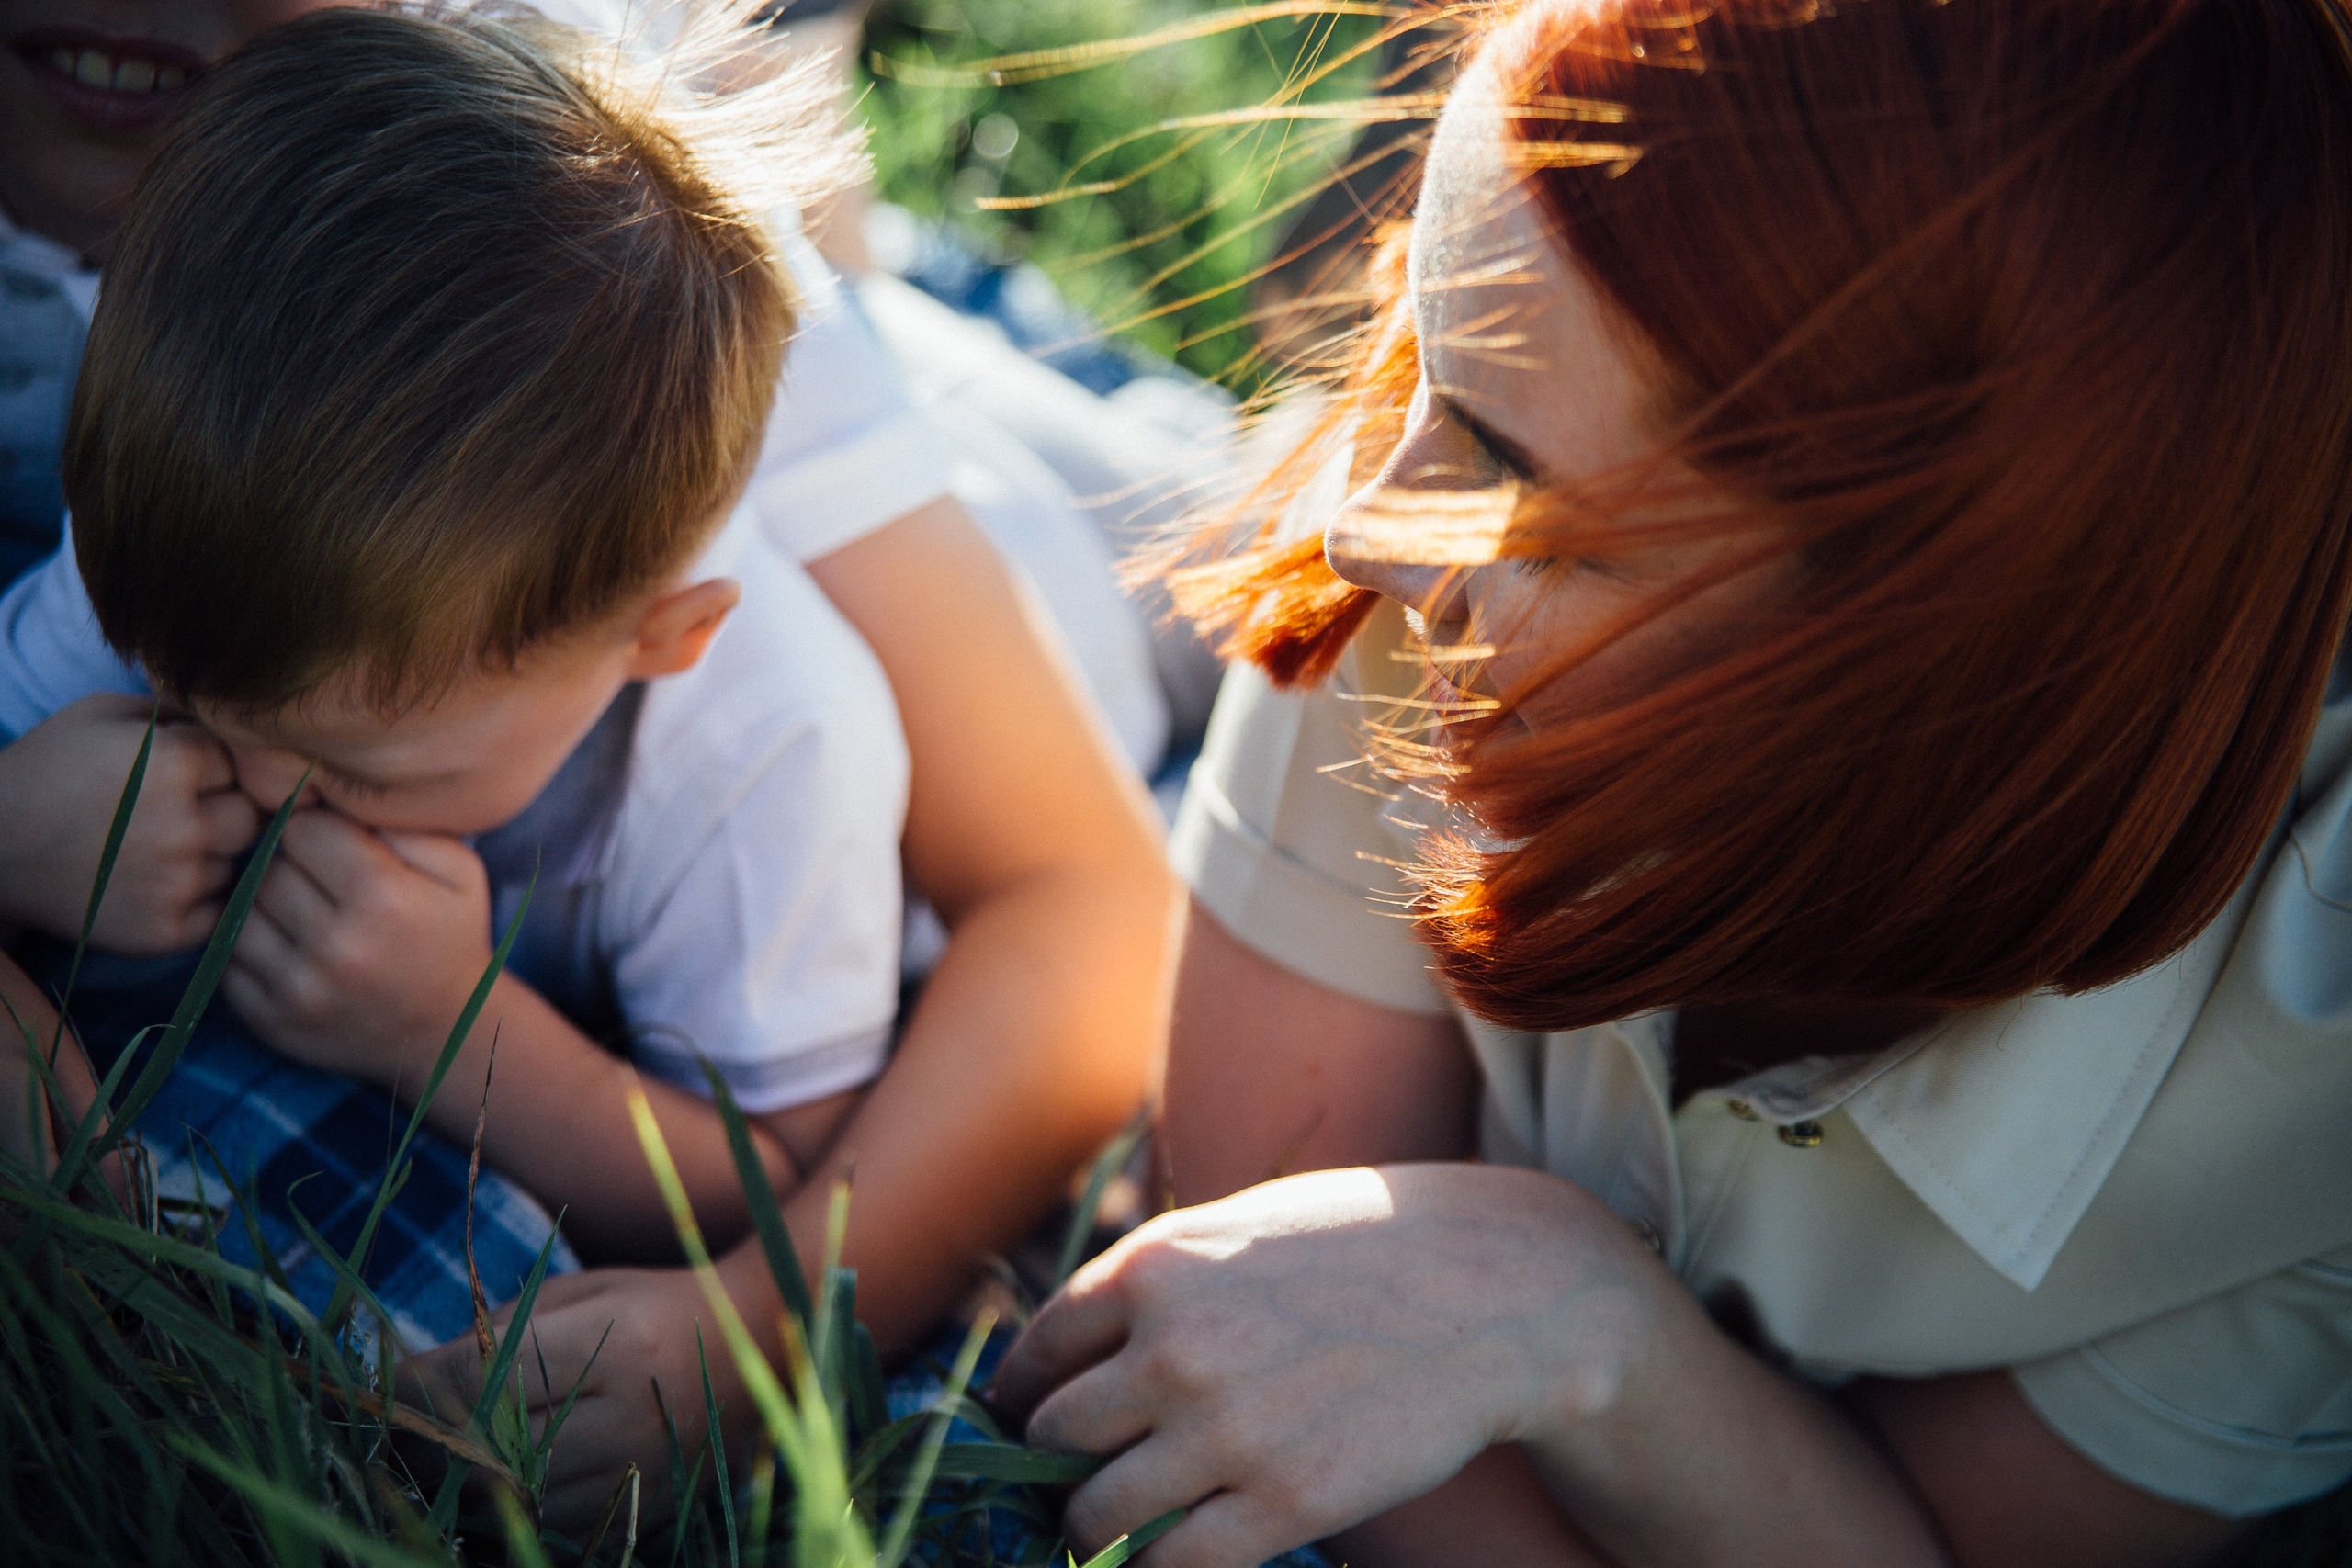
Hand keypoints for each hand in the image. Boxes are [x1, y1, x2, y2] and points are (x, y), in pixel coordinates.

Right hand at [0, 694, 262, 953]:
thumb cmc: (48, 770)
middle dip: (223, 810)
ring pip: (238, 864)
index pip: (240, 762)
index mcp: (174, 764)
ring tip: (153, 848)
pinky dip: (199, 899)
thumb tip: (241, 721)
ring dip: (211, 856)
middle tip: (172, 813)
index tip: (172, 773)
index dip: (210, 766)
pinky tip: (156, 882)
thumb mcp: (105, 714)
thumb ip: (179, 711)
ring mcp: (177, 884)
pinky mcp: (166, 932)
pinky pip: (221, 911)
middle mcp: (185, 826)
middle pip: (251, 816)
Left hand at [223, 809, 492, 1086]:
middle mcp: (336, 946)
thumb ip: (406, 823)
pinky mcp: (271, 1022)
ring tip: (303, 914)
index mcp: (382, 898)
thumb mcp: (460, 871)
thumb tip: (336, 799)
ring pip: (243, 912)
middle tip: (321, 882)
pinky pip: (228, 962)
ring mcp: (299, 990)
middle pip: (269, 869)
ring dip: (266, 907)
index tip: (336, 846)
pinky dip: (250, 950)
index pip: (302, 828)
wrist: (448, 1032)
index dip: (318, 829)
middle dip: (291, 867)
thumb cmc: (450, 938)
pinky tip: (288, 949)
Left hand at [399, 1258, 772, 1532]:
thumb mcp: (582, 1293)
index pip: (492, 1376)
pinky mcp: (645, 1514)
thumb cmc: (654, 1306)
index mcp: (616, 1342)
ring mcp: (642, 1472)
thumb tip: (407, 1380)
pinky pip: (555, 1534)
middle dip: (429, 1441)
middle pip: (496, 1448)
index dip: (423, 1386)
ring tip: (427, 1465)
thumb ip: (499, 1332)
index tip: (378, 1386)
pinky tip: (486, 1493)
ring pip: (519, 1503)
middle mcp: (632, 1415)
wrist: (758, 1348)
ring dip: (461, 1487)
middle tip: (387, 1432)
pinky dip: (509, 1519)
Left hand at [990, 1164, 1665, 1567]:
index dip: (1019, 1403)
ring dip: (1089, 1534)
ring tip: (1111, 1534)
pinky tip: (1164, 1561)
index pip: (1035, 1354)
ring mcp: (1227, 1428)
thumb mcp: (1240, 1229)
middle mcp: (1174, 1347)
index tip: (1021, 1429)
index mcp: (1153, 1266)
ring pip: (1095, 1515)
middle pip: (1052, 1440)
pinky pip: (1171, 1566)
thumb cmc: (1362, 1248)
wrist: (1491, 1290)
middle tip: (1065, 1489)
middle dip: (1050, 1473)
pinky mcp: (1285, 1500)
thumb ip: (1156, 1282)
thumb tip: (1069, 1351)